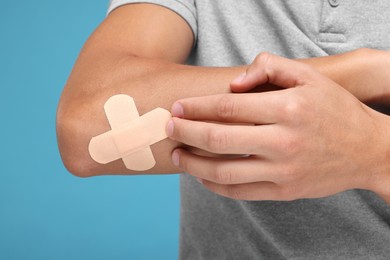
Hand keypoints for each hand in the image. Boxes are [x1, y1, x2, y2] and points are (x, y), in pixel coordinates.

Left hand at [166, 53, 389, 200]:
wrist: (368, 150)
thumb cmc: (335, 109)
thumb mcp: (309, 76)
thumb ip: (270, 67)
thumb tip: (233, 83)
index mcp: (287, 108)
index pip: (227, 107)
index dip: (196, 107)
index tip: (177, 107)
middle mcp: (284, 141)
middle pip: (218, 139)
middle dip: (185, 133)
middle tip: (168, 127)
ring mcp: (283, 170)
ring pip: (224, 171)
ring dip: (193, 163)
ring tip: (177, 154)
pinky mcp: (284, 191)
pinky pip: (240, 192)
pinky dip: (214, 185)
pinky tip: (201, 175)